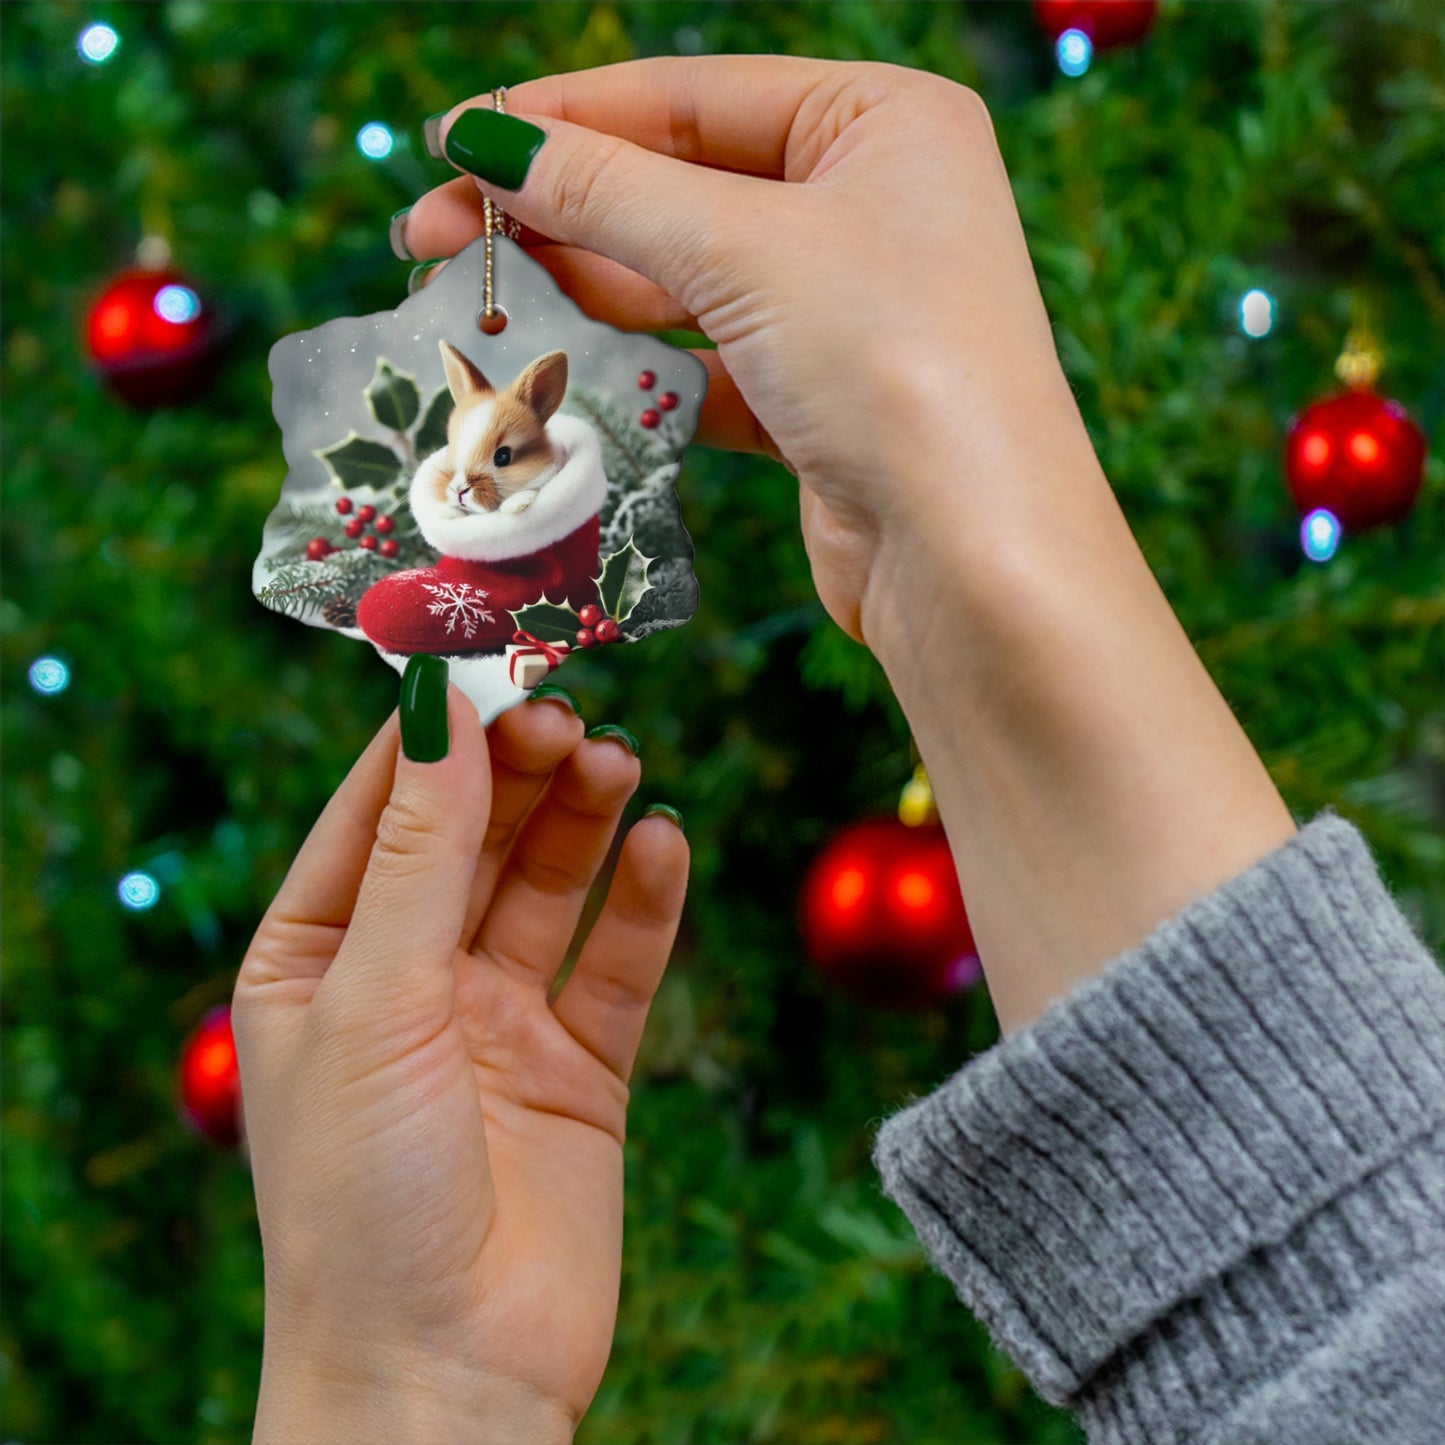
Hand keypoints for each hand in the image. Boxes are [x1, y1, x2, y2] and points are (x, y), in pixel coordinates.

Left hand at [233, 689, 686, 1441]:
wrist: (446, 1378)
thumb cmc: (363, 1199)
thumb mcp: (375, 1000)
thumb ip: (419, 853)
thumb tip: (438, 707)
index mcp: (320, 958)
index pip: (378, 810)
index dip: (432, 734)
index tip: (486, 655)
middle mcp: (409, 979)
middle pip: (474, 836)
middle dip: (518, 769)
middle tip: (568, 710)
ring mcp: (498, 1021)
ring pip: (550, 885)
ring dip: (584, 819)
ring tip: (619, 761)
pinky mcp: (580, 1067)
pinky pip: (617, 962)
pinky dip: (644, 902)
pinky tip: (665, 845)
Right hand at [403, 56, 1089, 642]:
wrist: (972, 559)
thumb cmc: (893, 365)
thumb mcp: (744, 250)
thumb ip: (609, 191)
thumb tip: (486, 142)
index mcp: (882, 122)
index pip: (691, 98)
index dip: (563, 118)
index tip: (453, 142)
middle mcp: (871, 204)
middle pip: (680, 188)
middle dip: (558, 212)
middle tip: (432, 236)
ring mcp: (846, 307)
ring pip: (686, 281)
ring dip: (584, 292)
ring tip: (477, 301)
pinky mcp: (819, 400)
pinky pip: (706, 363)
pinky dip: (636, 369)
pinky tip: (556, 372)